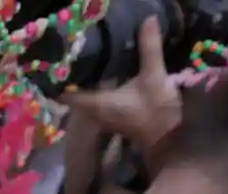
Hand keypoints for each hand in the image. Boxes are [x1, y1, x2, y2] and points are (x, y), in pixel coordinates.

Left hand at [63, 18, 182, 149]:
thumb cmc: (156, 111)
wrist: (169, 139)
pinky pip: (97, 100)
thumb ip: (149, 48)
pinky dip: (98, 88)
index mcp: (97, 103)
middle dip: (73, 77)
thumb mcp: (154, 76)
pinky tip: (105, 74)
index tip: (57, 65)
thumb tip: (149, 20)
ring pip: (86, 97)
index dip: (59, 80)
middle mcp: (95, 112)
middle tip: (72, 57)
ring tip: (86, 61)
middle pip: (74, 94)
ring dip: (85, 83)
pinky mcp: (113, 116)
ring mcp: (103, 117)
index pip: (67, 94)